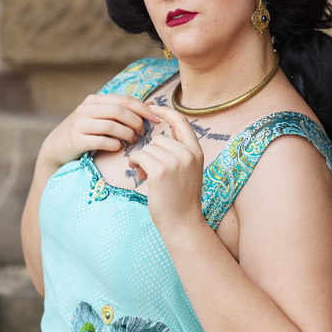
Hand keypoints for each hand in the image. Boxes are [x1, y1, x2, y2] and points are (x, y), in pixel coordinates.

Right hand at [39, 94, 157, 170]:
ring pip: (112, 126)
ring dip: (127, 134)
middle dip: (136, 122)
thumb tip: (150, 106)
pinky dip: (114, 145)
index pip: (124, 100)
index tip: (156, 118)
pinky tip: (118, 148)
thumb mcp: (99, 117)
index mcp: (94, 100)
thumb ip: (119, 111)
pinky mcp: (76, 140)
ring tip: (132, 140)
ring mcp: (80, 124)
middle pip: (120, 112)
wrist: (56, 148)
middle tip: (142, 133)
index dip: (143, 109)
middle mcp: (86, 109)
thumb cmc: (85, 132)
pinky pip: (102, 141)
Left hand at [128, 105, 204, 231]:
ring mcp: (175, 161)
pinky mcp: (160, 171)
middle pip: (159, 138)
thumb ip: (180, 151)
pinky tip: (139, 175)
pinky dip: (134, 164)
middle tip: (150, 170)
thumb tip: (164, 132)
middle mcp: (188, 153)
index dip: (166, 111)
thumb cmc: (181, 199)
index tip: (153, 108)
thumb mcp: (189, 170)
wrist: (182, 222)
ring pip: (148, 148)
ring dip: (142, 161)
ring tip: (147, 177)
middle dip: (150, 152)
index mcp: (196, 152)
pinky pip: (139, 156)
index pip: (182, 121)